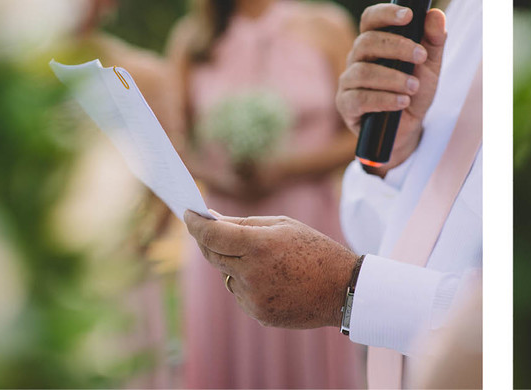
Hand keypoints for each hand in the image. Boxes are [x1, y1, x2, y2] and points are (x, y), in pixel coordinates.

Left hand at [183, 210, 357, 328]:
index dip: (194, 223)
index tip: (187, 213)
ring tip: (268, 262)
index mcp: (259, 245)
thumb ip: (244, 223)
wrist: (344, 289)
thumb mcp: (284, 226)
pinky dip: (249, 285)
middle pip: (212, 255)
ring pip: (226, 276)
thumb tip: (210, 219)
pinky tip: (276, 282)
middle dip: (209, 241)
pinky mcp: (259, 314)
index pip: (211, 234)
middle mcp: (252, 273)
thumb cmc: (315, 250)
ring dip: (234, 265)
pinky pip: (241, 294)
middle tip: (210, 230)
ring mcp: (254, 297)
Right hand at [336, 4, 447, 175]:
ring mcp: (348, 82)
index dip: (386, 14)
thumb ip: (434, 41)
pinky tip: (402, 102)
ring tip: (413, 87)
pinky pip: (360, 99)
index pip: (371, 19)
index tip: (408, 16)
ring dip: (393, 78)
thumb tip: (435, 16)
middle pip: (367, 42)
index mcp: (374, 43)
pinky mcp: (347, 105)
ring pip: (363, 72)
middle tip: (421, 56)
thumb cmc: (414, 91)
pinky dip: (384, 99)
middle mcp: (357, 59)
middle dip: (397, 47)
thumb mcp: (430, 66)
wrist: (408, 126)